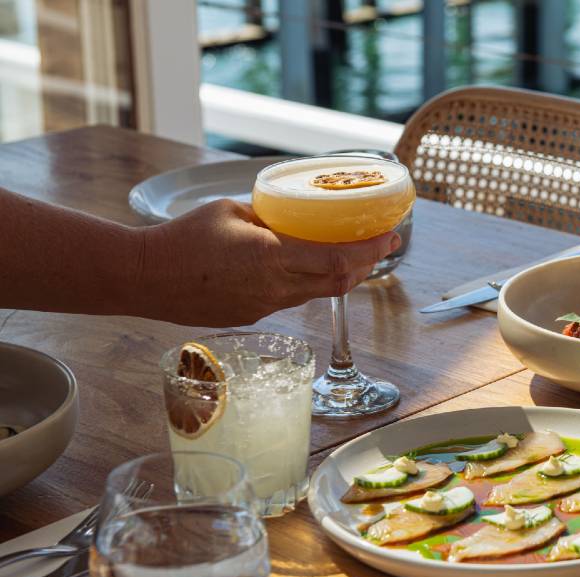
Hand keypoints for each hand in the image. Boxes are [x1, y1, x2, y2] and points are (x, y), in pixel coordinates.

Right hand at [140, 199, 400, 326]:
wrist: (143, 278)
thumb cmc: (181, 237)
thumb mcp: (229, 211)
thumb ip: (267, 217)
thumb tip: (290, 217)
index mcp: (272, 257)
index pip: (337, 260)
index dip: (370, 251)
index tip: (390, 238)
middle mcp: (274, 287)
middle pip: (337, 283)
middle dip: (364, 265)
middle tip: (379, 246)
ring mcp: (263, 307)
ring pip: (315, 293)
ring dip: (338, 277)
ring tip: (349, 256)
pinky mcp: (251, 317)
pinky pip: (289, 299)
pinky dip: (306, 284)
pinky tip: (302, 269)